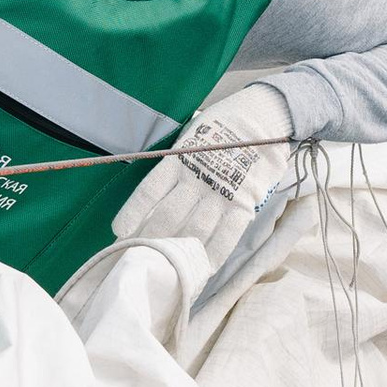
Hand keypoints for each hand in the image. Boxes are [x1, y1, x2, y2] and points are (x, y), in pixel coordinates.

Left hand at [122, 84, 303, 296]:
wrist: (267, 114)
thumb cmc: (225, 125)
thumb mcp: (193, 134)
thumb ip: (178, 162)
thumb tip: (158, 192)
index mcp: (179, 158)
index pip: (148, 192)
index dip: (132, 215)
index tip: (119, 234)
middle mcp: (196, 177)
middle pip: (167, 217)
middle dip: (150, 241)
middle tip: (138, 261)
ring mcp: (221, 191)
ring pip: (194, 230)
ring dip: (178, 253)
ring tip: (165, 272)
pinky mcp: (245, 201)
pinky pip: (227, 234)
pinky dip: (214, 254)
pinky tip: (202, 269)